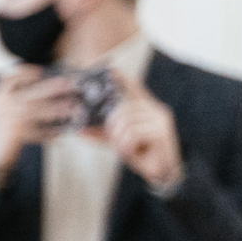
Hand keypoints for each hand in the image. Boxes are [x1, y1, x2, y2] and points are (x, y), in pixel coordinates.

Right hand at [0, 66, 74, 183]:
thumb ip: (11, 94)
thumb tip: (35, 80)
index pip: (13, 78)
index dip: (27, 73)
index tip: (41, 72)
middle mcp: (3, 105)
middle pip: (32, 92)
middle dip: (52, 87)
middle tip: (68, 84)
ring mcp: (10, 119)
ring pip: (39, 111)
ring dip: (58, 109)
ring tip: (72, 109)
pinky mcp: (16, 134)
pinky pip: (38, 132)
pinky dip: (50, 133)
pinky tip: (59, 132)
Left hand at [97, 67, 181, 187]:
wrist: (162, 172)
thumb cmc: (142, 154)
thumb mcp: (118, 142)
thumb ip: (101, 134)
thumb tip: (78, 130)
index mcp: (146, 108)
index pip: (134, 89)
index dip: (123, 79)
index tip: (110, 68)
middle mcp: (155, 109)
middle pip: (123, 108)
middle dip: (112, 126)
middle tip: (116, 140)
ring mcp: (160, 118)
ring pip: (126, 121)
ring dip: (120, 139)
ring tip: (127, 148)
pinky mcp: (162, 130)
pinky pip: (133, 133)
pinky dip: (127, 145)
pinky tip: (134, 151)